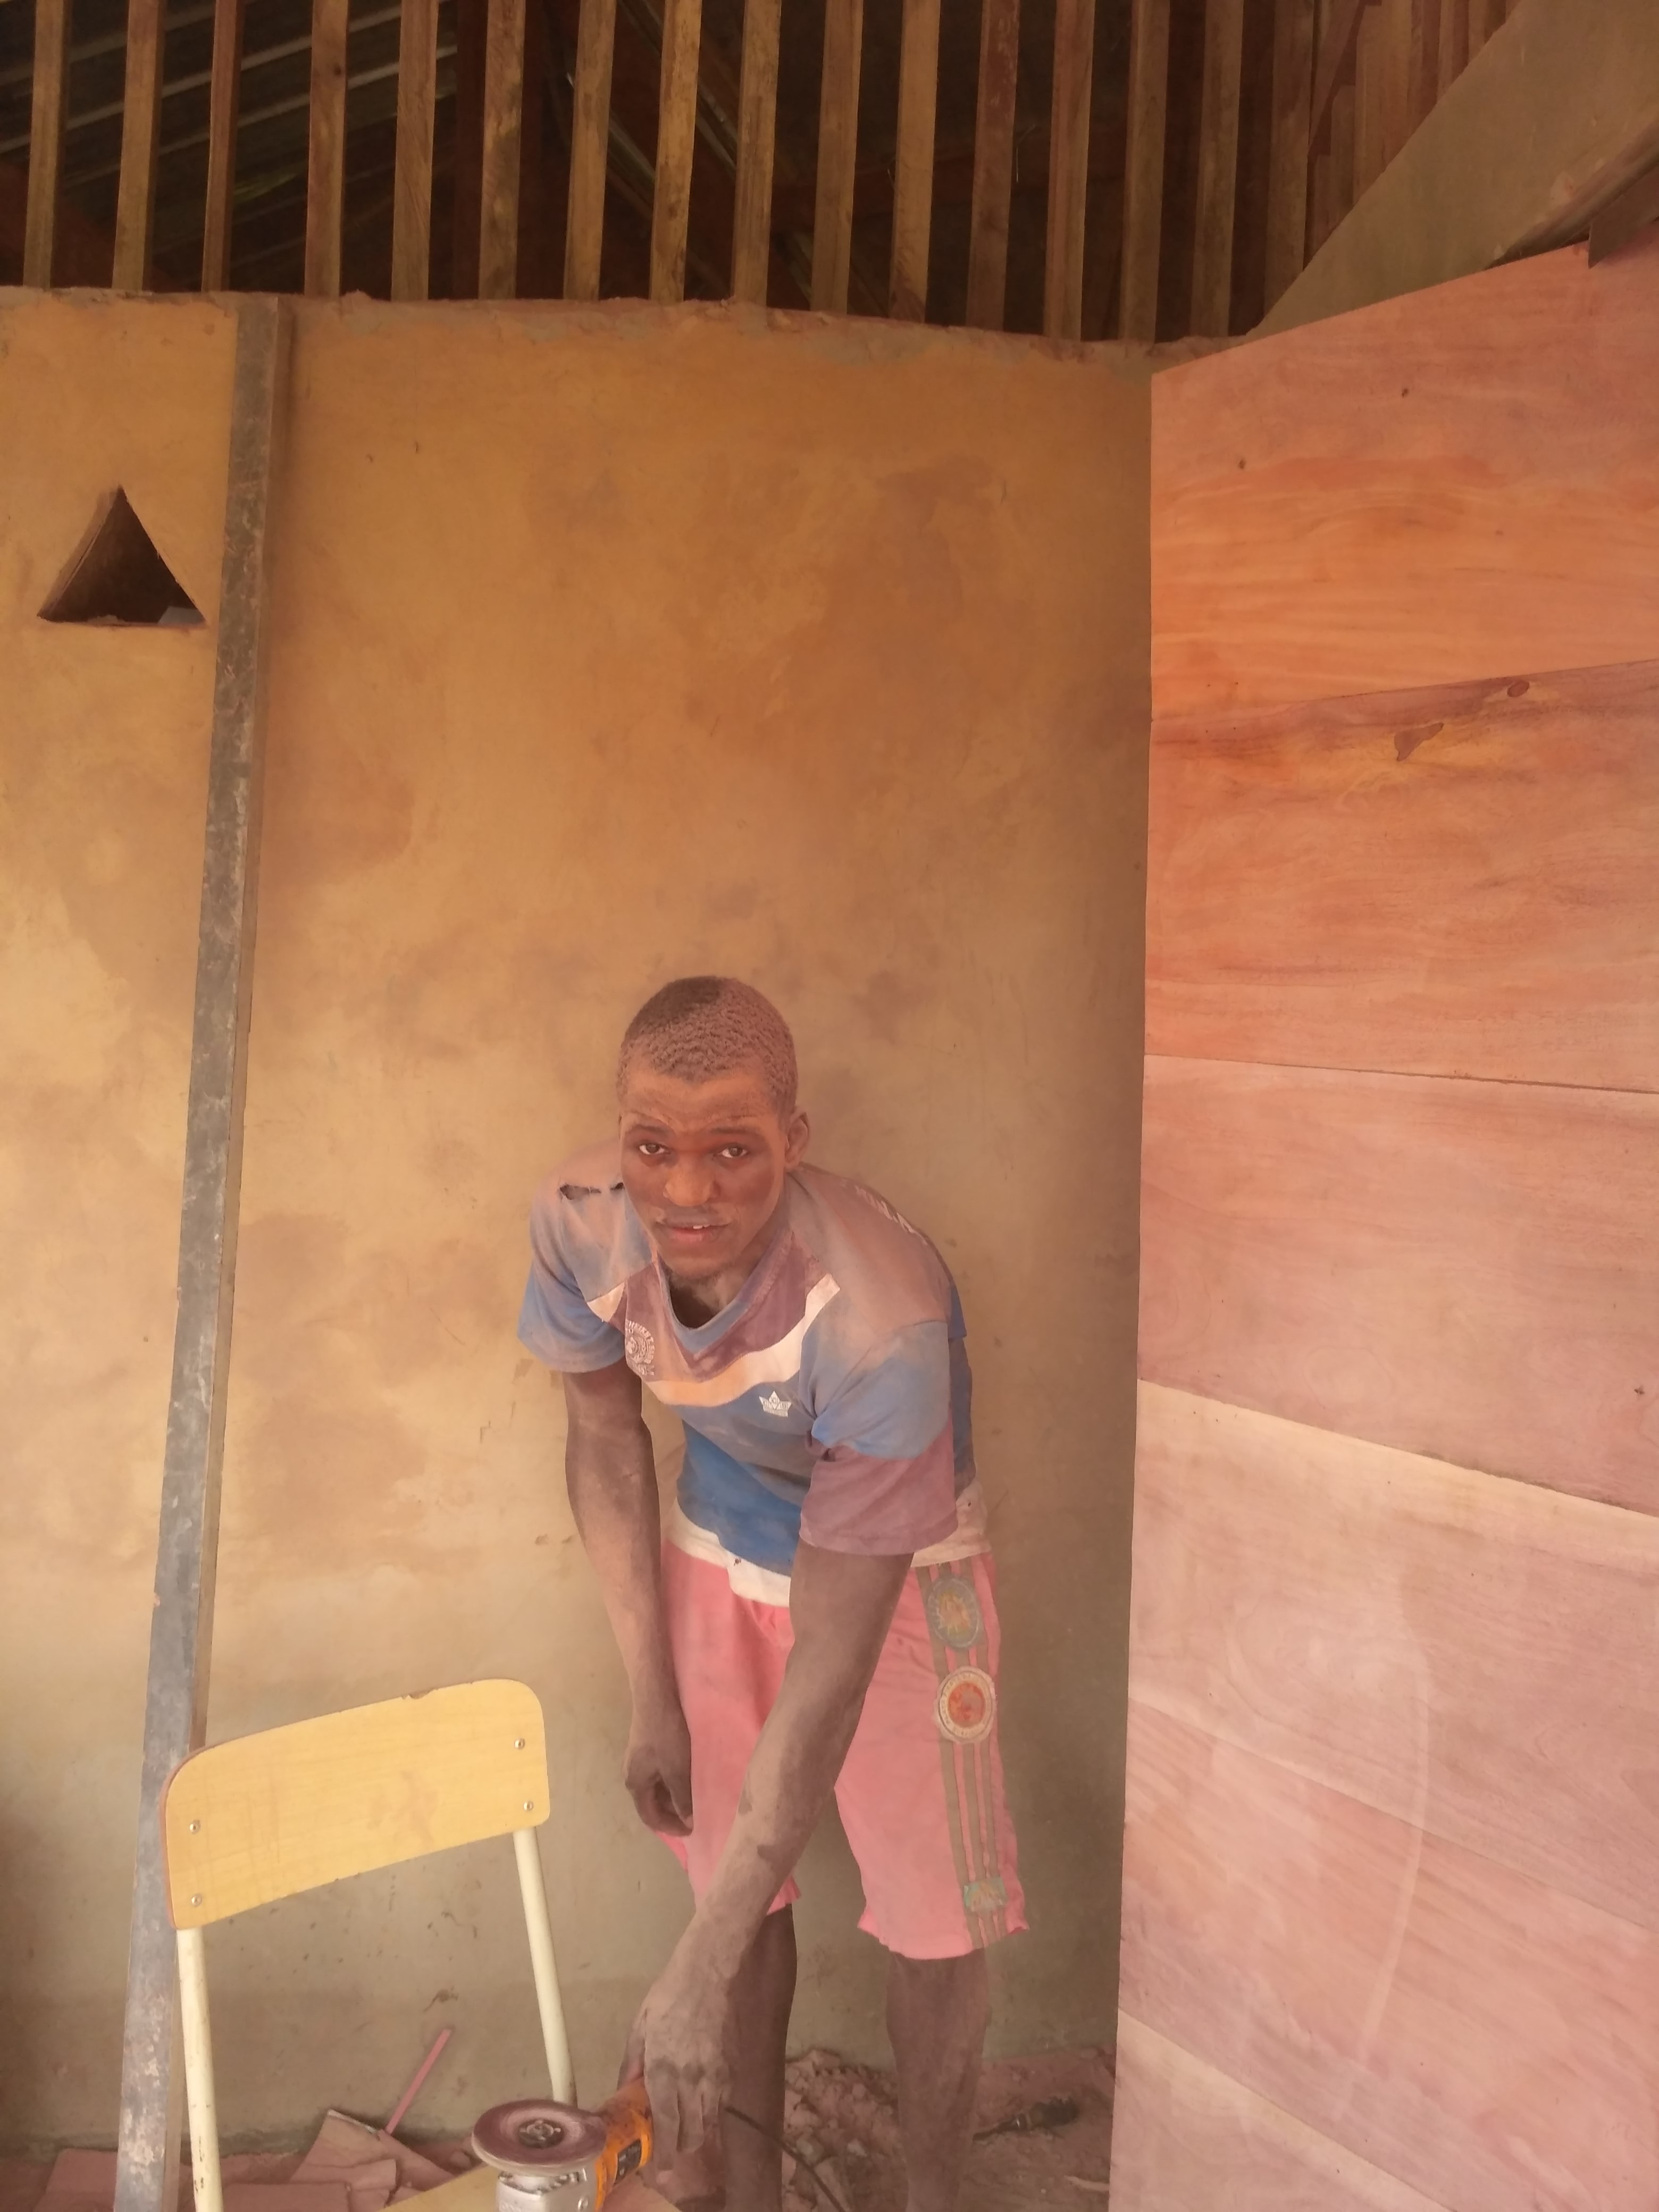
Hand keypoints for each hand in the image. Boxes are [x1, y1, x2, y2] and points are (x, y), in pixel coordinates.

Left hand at [622, 1943, 732, 2197]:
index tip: (656, 2167)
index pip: (666, 2129)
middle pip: (692, 2137)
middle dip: (679, 2148)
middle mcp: (693, 2082)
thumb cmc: (670, 1995)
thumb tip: (624, 2094)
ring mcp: (717, 2078)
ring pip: (710, 2126)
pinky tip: (699, 2099)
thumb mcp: (640, 2027)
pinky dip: (711, 2113)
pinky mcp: (733, 2071)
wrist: (712, 1972)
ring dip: (695, 2132)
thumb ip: (631, 2065)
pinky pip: (722, 2106)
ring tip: (683, 2123)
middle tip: (667, 2142)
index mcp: (664, 2071)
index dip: (662, 2155)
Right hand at [624, 1691, 692, 1836]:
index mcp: (636, 1784)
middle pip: (651, 1804)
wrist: (655, 1696)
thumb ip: (682, 1798)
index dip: (671, 1828)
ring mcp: (638, 1761)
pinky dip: (672, 1783)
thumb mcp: (677, 1770)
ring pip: (656, 1789)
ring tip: (694, 1800)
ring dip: (673, 1798)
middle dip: (672, 1814)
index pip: (650, 1818)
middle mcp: (633, 1775)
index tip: (692, 1830)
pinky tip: (687, 1778)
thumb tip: (687, 1821)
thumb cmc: (666, 1735)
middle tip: (695, 1817)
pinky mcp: (646, 1748)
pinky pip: (658, 1775)